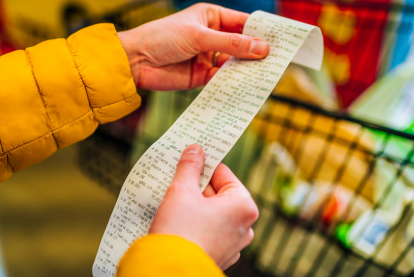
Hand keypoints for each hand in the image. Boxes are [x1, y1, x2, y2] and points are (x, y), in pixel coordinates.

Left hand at [118, 3, 269, 89]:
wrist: (135, 62)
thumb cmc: (162, 37)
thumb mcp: (199, 36)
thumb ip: (231, 44)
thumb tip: (262, 48)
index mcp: (210, 17)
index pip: (242, 22)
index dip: (261, 30)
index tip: (281, 39)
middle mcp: (211, 36)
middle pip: (241, 44)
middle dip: (257, 52)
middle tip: (279, 60)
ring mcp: (207, 56)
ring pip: (234, 63)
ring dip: (247, 68)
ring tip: (266, 75)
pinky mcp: (201, 76)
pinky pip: (222, 78)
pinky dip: (233, 82)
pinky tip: (246, 86)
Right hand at [149, 144, 258, 269]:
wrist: (168, 272)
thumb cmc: (179, 231)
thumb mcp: (181, 190)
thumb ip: (190, 167)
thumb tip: (196, 149)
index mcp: (243, 205)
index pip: (223, 173)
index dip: (203, 165)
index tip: (188, 160)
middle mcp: (245, 226)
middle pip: (219, 193)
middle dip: (197, 186)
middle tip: (176, 181)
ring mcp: (233, 244)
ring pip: (213, 213)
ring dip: (195, 205)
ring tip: (173, 201)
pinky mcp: (219, 256)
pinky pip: (209, 231)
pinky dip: (196, 224)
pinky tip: (178, 221)